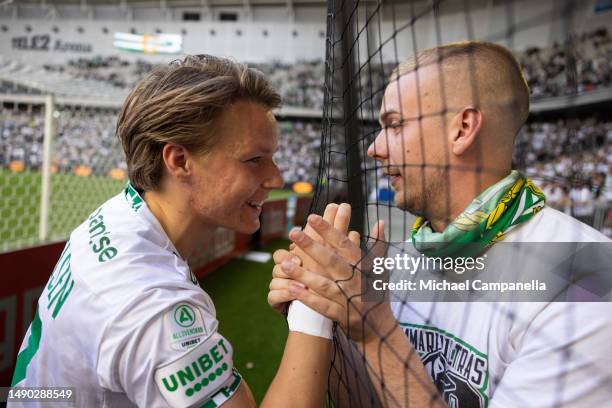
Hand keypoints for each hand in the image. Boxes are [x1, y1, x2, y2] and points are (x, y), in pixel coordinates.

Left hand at [280, 214, 395, 343]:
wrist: (380, 328)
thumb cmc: (377, 294)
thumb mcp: (382, 269)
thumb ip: (379, 245)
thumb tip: (380, 222)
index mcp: (363, 266)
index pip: (344, 244)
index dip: (328, 230)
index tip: (312, 217)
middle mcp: (355, 280)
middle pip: (331, 261)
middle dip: (311, 246)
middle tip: (293, 232)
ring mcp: (348, 299)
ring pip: (323, 284)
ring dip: (303, 274)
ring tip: (284, 263)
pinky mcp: (341, 315)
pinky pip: (322, 306)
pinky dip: (308, 298)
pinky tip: (292, 289)